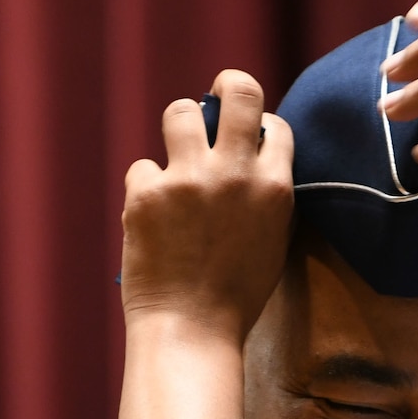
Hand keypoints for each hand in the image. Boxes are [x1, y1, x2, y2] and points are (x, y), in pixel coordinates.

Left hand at [120, 68, 294, 342]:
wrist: (192, 332)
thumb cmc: (235, 296)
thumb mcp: (273, 242)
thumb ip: (267, 196)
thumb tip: (256, 158)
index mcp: (274, 188)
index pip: (273, 124)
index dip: (258, 127)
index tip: (247, 140)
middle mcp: (234, 173)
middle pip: (236, 89)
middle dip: (226, 86)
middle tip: (215, 99)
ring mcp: (188, 179)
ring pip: (180, 111)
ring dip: (179, 129)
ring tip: (179, 160)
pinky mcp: (147, 193)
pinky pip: (143, 167)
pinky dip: (148, 190)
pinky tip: (155, 222)